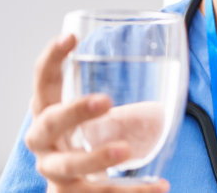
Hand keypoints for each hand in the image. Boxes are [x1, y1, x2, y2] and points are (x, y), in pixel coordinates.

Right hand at [26, 33, 170, 192]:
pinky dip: (132, 191)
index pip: (43, 80)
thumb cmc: (86, 142)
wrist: (72, 188)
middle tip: (104, 101)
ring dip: (96, 157)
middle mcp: (43, 141)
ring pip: (68, 165)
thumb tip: (172, 63)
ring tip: (126, 151)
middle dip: (74, 111)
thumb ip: (116, 96)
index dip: (52, 58)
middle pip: (48, 123)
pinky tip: (159, 185)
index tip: (70, 38)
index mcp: (47, 112)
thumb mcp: (95, 117)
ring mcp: (54, 171)